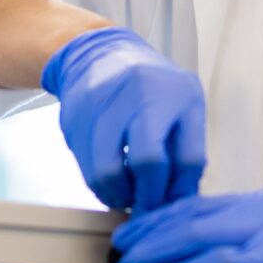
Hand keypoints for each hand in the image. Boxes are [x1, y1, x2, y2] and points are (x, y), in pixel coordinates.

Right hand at [41, 27, 206, 211]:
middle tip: (144, 207)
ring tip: (125, 197)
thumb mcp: (185, 108)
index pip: (187, 157)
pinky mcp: (74, 118)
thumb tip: (180, 201)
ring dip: (118, 195)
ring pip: (108, 171)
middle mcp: (141, 94)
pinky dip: (98, 184)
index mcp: (178, 95)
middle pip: (147, 162)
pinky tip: (109, 182)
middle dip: (147, 196)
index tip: (170, 205)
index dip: (179, 190)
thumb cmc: (153, 89)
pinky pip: (85, 166)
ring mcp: (103, 104)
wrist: (99, 54)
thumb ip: (188, 153)